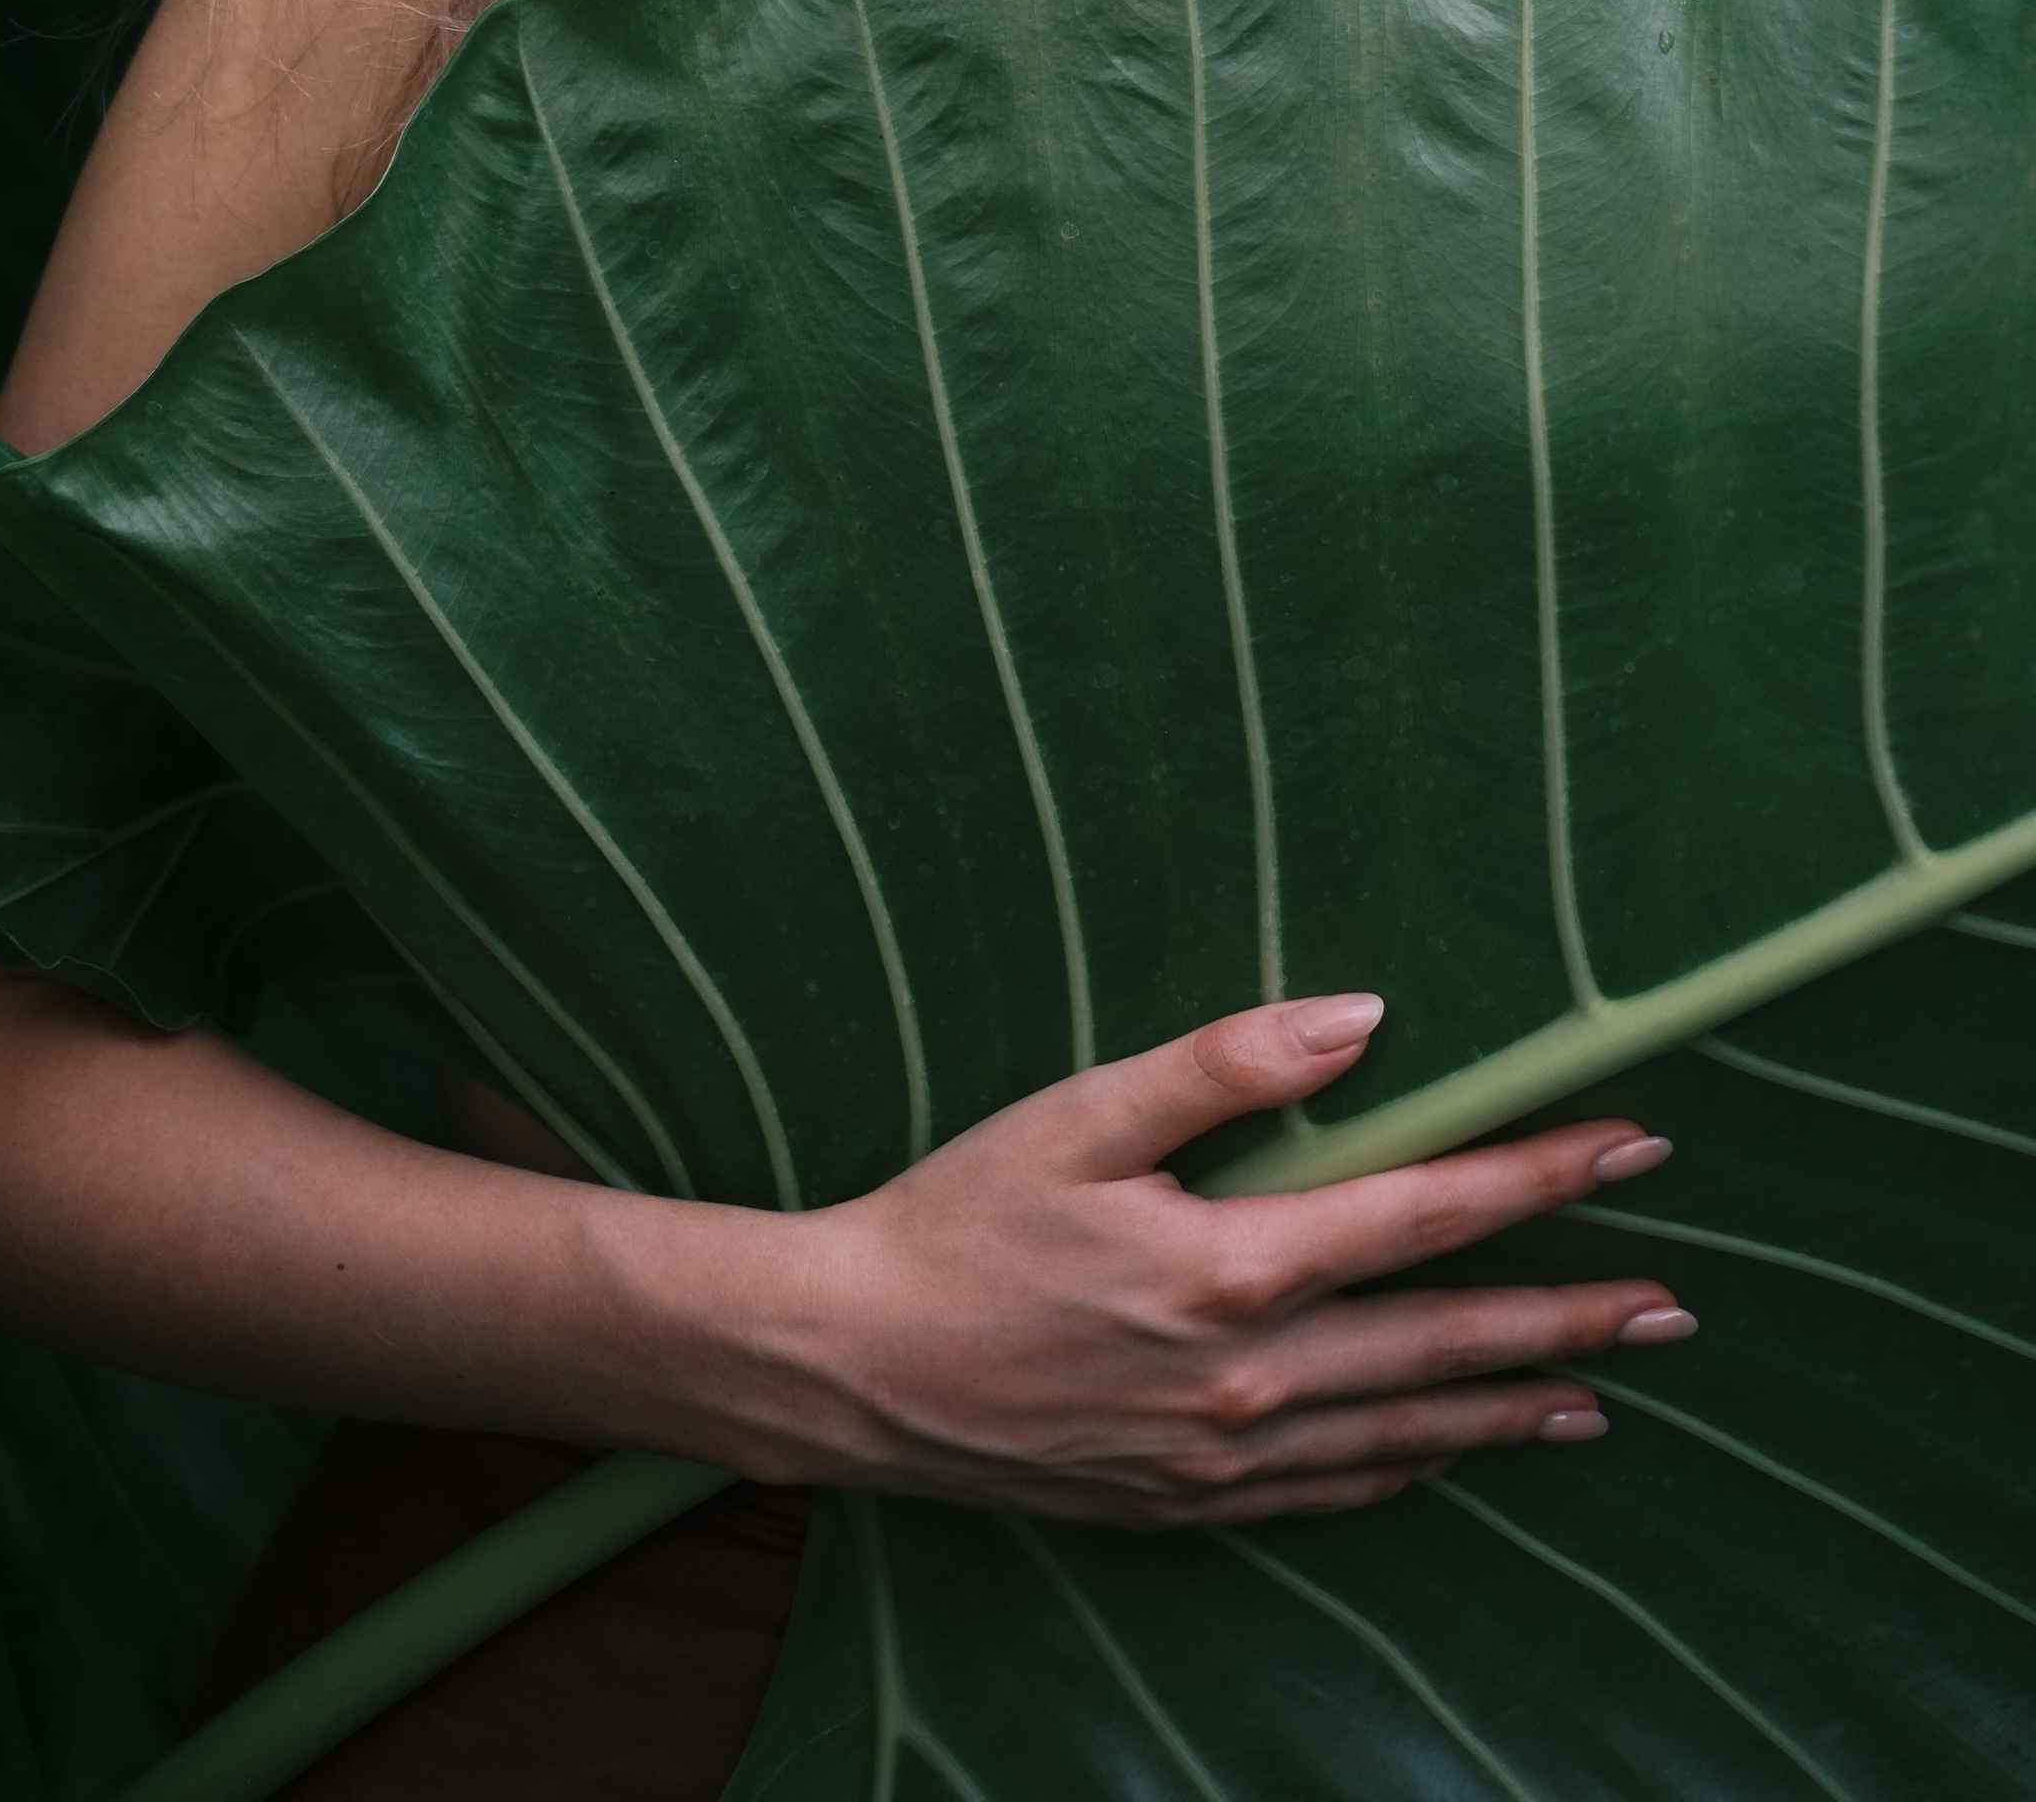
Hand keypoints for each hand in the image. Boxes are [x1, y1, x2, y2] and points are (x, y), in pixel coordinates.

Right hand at [772, 995, 1688, 1524]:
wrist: (852, 1368)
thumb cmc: (956, 1220)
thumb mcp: (1079, 1113)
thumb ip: (1224, 1064)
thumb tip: (1361, 1019)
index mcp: (1230, 1270)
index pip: (1428, 1212)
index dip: (1538, 1175)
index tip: (1633, 1145)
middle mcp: (1248, 1380)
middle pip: (1448, 1341)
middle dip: (1571, 1316)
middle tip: (1673, 1307)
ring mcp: (1222, 1458)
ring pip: (1409, 1432)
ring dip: (1513, 1407)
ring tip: (1600, 1395)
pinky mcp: (1186, 1505)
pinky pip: (1334, 1490)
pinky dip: (1412, 1468)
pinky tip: (1451, 1452)